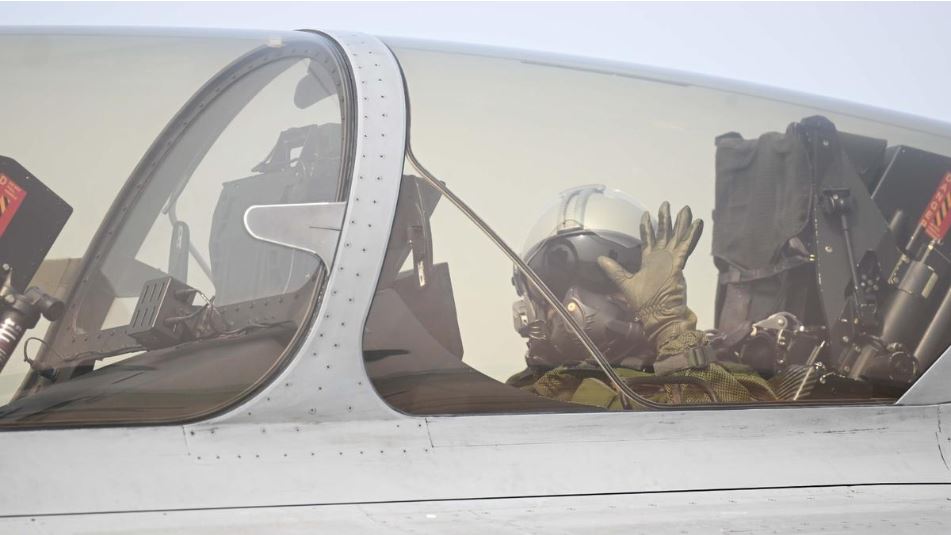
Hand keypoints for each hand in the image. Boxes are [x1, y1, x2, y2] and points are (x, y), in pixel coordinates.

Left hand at [598, 202, 703, 354]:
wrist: (661, 317)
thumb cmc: (645, 304)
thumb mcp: (625, 284)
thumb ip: (615, 271)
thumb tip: (599, 259)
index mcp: (649, 262)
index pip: (648, 240)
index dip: (647, 227)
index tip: (647, 214)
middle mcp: (661, 259)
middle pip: (664, 235)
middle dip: (665, 220)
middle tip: (666, 205)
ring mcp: (671, 261)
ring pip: (677, 238)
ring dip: (681, 223)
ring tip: (685, 209)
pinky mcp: (679, 265)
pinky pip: (686, 247)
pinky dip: (691, 235)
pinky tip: (696, 223)